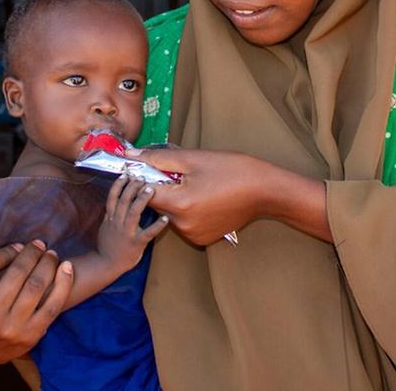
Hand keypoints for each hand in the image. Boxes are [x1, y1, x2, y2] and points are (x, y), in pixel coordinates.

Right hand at [0, 210, 73, 363]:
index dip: (6, 250)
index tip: (16, 247)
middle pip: (16, 273)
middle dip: (31, 253)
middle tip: (40, 244)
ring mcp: (11, 328)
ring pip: (37, 286)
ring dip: (48, 264)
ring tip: (51, 254)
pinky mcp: (33, 335)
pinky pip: (53, 304)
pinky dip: (63, 283)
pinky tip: (66, 267)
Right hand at [98, 175, 169, 271]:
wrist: (106, 264)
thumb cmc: (107, 245)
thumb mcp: (105, 226)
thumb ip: (111, 213)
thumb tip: (115, 200)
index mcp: (110, 218)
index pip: (112, 197)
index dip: (118, 185)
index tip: (125, 175)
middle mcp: (117, 223)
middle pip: (124, 201)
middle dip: (132, 187)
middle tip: (141, 177)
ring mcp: (127, 232)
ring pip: (134, 213)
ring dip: (142, 200)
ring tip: (150, 189)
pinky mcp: (137, 243)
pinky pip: (148, 233)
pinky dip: (157, 225)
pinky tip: (166, 218)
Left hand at [123, 148, 276, 245]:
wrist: (264, 191)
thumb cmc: (232, 170)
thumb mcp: (194, 159)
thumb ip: (158, 158)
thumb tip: (131, 156)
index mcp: (179, 203)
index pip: (144, 192)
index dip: (144, 177)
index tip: (151, 167)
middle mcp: (183, 225)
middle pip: (158, 204)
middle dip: (163, 188)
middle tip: (182, 174)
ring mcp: (193, 235)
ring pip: (171, 214)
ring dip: (176, 200)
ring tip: (197, 186)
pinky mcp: (203, 239)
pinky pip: (185, 223)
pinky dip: (188, 212)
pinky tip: (205, 200)